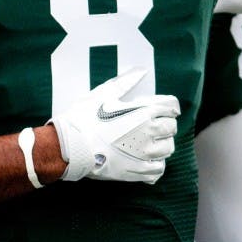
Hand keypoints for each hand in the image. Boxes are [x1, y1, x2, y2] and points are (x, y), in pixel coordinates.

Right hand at [50, 68, 179, 183]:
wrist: (70, 146)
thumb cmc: (84, 118)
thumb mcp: (103, 94)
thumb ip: (125, 82)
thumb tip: (141, 71)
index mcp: (143, 112)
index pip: (172, 107)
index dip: (167, 106)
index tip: (161, 108)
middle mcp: (149, 133)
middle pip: (171, 127)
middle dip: (164, 123)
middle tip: (149, 123)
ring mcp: (145, 154)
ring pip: (167, 148)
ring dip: (160, 143)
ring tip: (146, 141)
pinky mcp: (137, 170)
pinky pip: (158, 168)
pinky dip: (156, 163)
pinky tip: (145, 158)